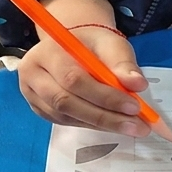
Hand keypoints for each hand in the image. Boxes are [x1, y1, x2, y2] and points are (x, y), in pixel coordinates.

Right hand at [17, 0, 150, 136]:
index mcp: (47, 52)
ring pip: (66, 116)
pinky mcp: (40, 110)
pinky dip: (93, 125)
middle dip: (105, 116)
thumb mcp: (110, 44)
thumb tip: (138, 84)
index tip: (134, 106)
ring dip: (101, 124)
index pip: (73, 79)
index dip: (104, 96)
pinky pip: (67, 122)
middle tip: (137, 125)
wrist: (74, 46)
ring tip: (132, 127)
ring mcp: (33, 95)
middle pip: (66, 102)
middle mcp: (33, 74)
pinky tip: (114, 125)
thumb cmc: (92, 44)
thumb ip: (123, 63)